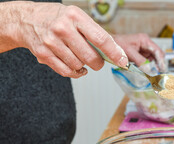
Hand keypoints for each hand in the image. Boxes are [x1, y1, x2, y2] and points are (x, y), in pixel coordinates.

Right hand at [9, 2, 127, 77]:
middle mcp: (63, 28)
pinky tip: (76, 67)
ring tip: (80, 58)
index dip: (114, 53)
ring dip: (84, 66)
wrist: (25, 19)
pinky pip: (66, 72)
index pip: (101, 39)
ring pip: (78, 65)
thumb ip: (94, 32)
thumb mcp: (76, 17)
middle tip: (98, 62)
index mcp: (75, 16)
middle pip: (90, 57)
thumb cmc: (57, 18)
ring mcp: (52, 42)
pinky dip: (75, 73)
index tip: (123, 61)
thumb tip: (115, 52)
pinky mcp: (43, 54)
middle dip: (98, 63)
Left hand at [113, 33, 166, 71]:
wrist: (109, 44)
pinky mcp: (141, 55)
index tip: (161, 69)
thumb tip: (149, 69)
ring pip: (154, 59)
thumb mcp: (129, 53)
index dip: (161, 61)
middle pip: (158, 55)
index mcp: (144, 40)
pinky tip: (147, 72)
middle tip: (158, 73)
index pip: (157, 51)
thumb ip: (140, 61)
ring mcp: (144, 50)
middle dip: (159, 64)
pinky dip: (148, 67)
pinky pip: (148, 62)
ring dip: (154, 66)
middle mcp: (146, 44)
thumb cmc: (117, 44)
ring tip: (152, 74)